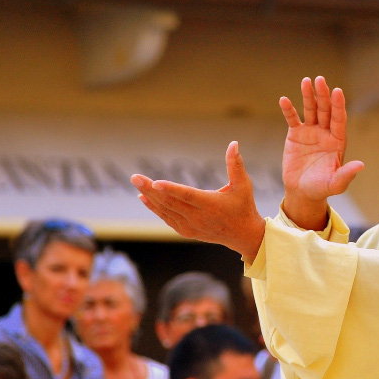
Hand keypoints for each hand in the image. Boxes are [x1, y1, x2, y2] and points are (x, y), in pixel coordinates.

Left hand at [131, 141, 265, 258]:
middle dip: (150, 189)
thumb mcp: (243, 185)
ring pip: (166, 210)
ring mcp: (191, 226)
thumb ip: (236, 164)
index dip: (171, 189)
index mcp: (212, 205)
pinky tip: (144, 197)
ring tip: (137, 183)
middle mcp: (199, 217)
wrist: (243, 235)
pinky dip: (155, 208)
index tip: (155, 182)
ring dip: (149, 197)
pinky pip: (167, 218)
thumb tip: (234, 143)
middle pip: (170, 202)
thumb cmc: (243, 206)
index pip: (188, 195)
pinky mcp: (187, 231)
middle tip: (135, 177)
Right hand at [279, 76, 363, 229]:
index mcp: (337, 141)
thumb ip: (346, 174)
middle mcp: (325, 133)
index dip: (338, 106)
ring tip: (306, 81)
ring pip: (310, 110)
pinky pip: (292, 119)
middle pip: (325, 110)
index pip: (339, 120)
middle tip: (320, 80)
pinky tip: (284, 100)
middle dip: (323, 95)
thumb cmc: (322, 188)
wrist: (302, 191)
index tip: (337, 91)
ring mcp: (311, 132)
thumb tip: (361, 165)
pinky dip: (289, 110)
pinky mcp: (296, 134)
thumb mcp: (335, 184)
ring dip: (308, 96)